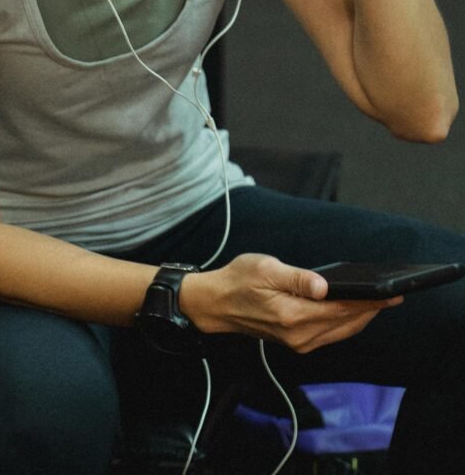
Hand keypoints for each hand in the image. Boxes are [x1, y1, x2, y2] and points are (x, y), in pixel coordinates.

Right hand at [180, 254, 400, 353]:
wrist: (216, 303)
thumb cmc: (238, 280)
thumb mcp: (265, 268)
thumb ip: (297, 278)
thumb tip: (324, 286)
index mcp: (292, 315)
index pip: (340, 309)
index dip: (368, 301)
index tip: (390, 293)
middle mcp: (299, 335)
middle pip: (345, 324)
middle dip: (371, 310)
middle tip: (394, 296)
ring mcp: (298, 342)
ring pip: (340, 332)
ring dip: (360, 317)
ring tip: (379, 301)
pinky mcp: (296, 342)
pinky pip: (330, 334)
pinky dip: (345, 323)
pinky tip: (353, 309)